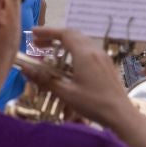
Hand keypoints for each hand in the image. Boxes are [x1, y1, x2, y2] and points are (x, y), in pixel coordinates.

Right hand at [19, 29, 143, 130]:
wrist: (121, 114)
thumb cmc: (93, 104)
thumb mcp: (65, 92)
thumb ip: (44, 79)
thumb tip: (25, 69)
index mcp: (84, 54)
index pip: (64, 34)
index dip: (47, 31)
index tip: (33, 33)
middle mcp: (95, 51)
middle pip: (72, 35)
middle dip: (53, 37)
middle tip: (37, 44)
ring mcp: (103, 57)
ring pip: (81, 42)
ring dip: (64, 43)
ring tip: (49, 53)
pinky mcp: (107, 65)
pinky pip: (88, 50)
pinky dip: (74, 50)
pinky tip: (67, 63)